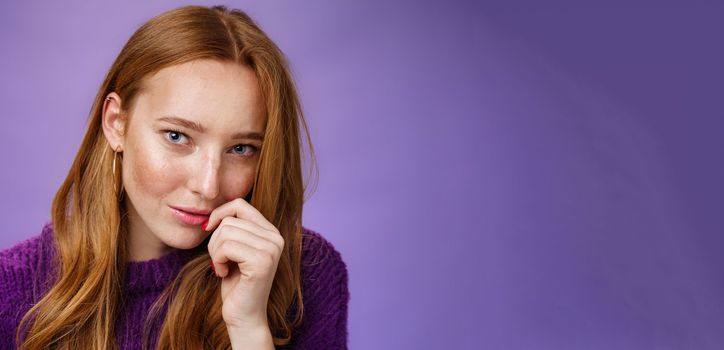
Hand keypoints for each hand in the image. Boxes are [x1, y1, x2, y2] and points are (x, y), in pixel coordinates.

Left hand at [203, 198, 284, 330]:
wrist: (243, 314)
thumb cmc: (235, 282)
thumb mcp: (235, 249)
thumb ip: (234, 227)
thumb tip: (214, 212)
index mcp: (271, 231)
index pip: (240, 204)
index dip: (219, 213)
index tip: (209, 229)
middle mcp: (275, 237)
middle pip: (229, 220)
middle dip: (214, 240)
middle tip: (219, 260)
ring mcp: (271, 249)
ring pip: (226, 232)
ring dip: (215, 252)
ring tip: (222, 267)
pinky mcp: (262, 262)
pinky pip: (227, 247)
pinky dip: (218, 260)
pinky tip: (224, 273)